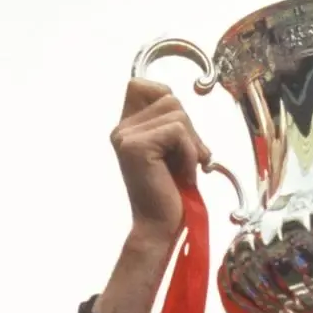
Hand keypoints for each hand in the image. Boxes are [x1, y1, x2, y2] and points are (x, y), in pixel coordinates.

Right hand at [111, 79, 211, 254]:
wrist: (160, 228)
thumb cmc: (171, 193)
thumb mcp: (172, 150)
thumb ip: (172, 123)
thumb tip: (181, 103)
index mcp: (125, 128)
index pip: (142, 84)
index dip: (167, 99)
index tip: (179, 134)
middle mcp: (121, 129)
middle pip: (168, 97)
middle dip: (189, 128)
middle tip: (191, 159)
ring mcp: (125, 137)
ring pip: (177, 112)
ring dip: (192, 143)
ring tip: (186, 169)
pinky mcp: (136, 147)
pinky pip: (178, 131)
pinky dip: (190, 153)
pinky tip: (184, 175)